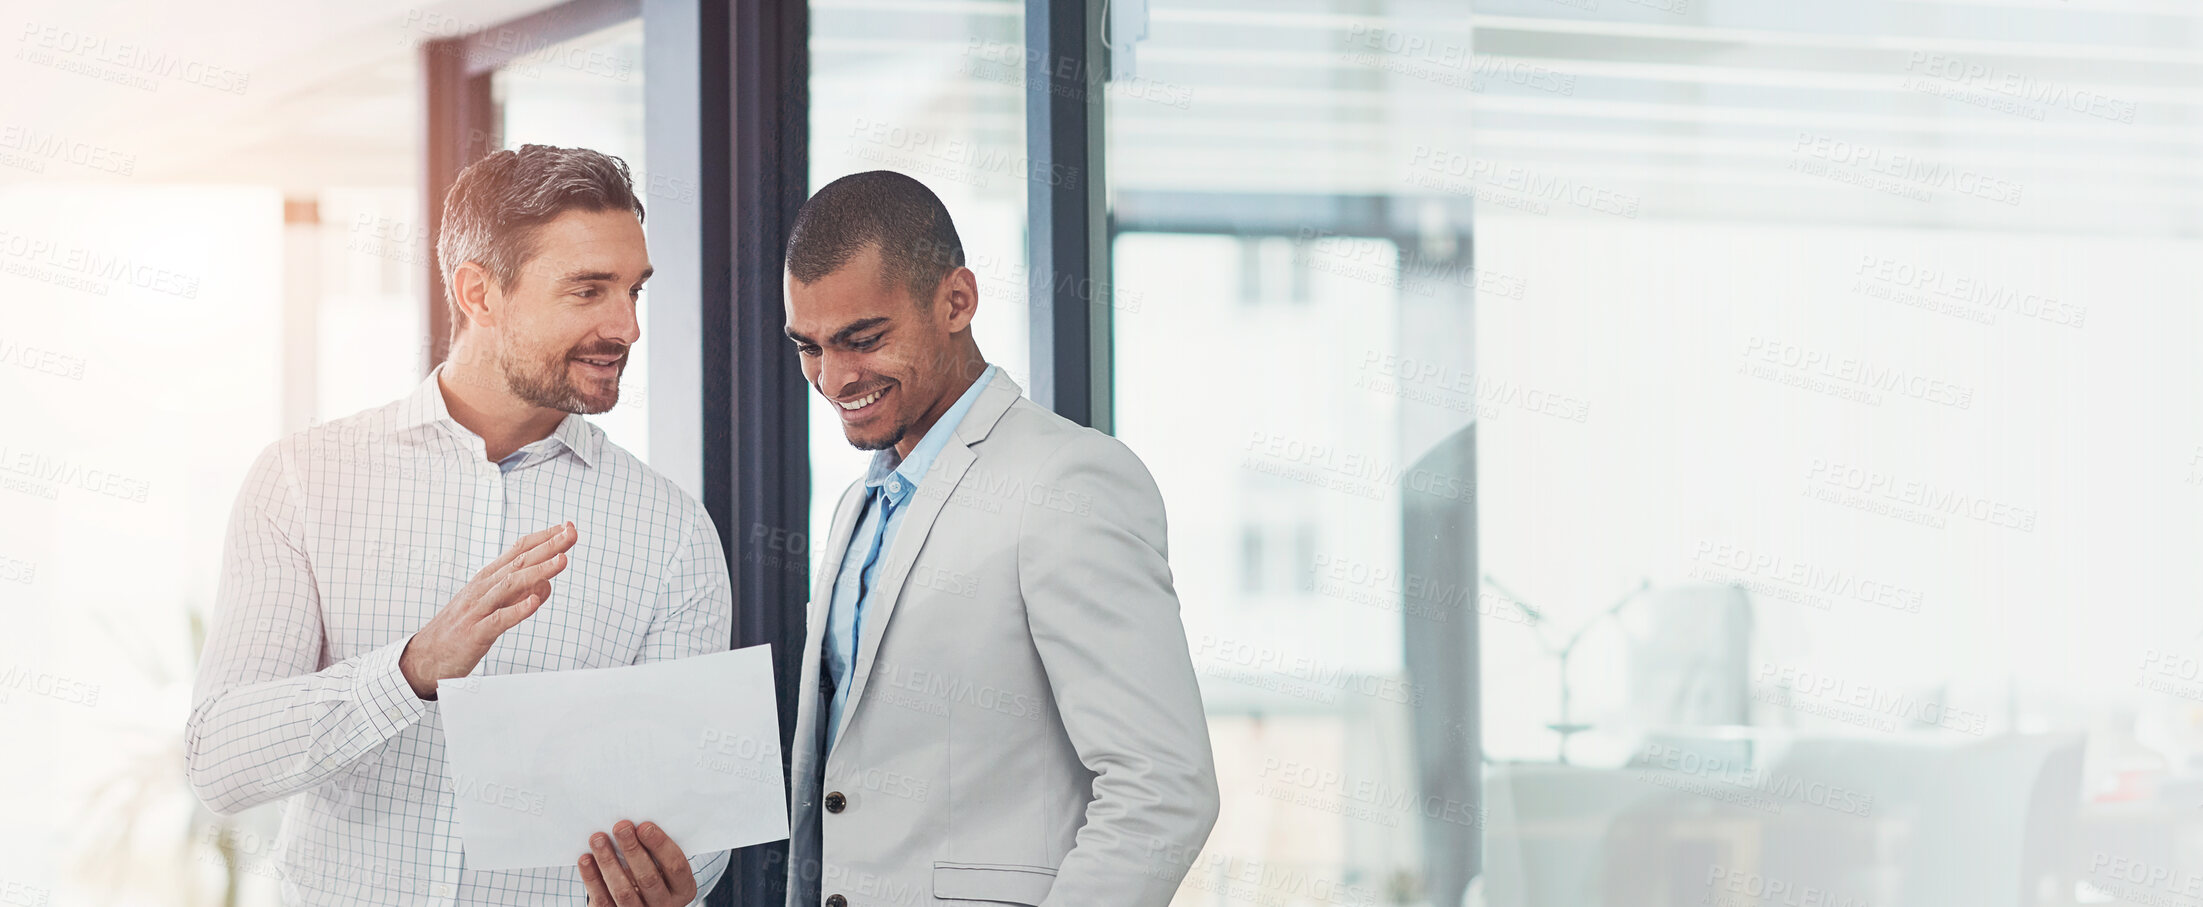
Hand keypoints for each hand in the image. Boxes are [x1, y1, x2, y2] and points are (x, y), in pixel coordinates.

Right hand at [398, 522, 576, 698]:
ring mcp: (477, 610)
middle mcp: (482, 589)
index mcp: (486, 580)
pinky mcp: (474, 633)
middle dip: (548, 547)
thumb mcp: (491, 607)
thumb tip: (546, 583)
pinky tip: (534, 601)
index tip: (567, 527)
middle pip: (518, 562)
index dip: (543, 539)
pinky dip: (517, 610)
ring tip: (562, 560)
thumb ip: (517, 595)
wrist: (423, 658)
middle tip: (571, 533)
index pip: (518, 552)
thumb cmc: (459, 631)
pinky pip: (498, 620)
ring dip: (538, 571)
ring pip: (510, 585)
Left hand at [580, 820, 697, 906]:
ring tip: (598, 838)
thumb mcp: (665, 866)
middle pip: (648, 878)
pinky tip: (586, 859)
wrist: (641, 902)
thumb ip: (657, 850)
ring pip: (623, 891)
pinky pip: (603, 900)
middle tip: (621, 827)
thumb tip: (635, 822)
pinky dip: (592, 878)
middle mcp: (664, 905)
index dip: (660, 845)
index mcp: (683, 889)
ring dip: (608, 862)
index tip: (644, 826)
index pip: (676, 866)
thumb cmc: (655, 872)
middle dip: (632, 850)